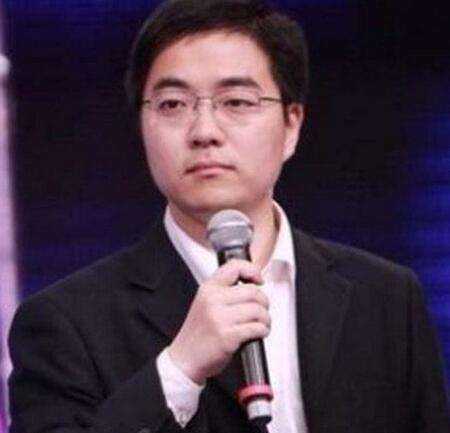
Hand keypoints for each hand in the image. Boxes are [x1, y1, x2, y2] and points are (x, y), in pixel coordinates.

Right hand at [168, 259, 269, 384]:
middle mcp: (213, 300)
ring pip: (258, 310)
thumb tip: (252, 283)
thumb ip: (224, 291)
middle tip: (262, 309)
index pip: (235, 267)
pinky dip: (263, 331)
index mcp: (208, 289)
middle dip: (263, 302)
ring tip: (261, 324)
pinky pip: (256, 328)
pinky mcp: (228, 336)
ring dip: (265, 319)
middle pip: (253, 291)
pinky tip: (258, 333)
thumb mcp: (205, 303)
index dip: (252, 271)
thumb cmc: (198, 333)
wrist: (184, 359)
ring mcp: (220, 318)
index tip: (258, 280)